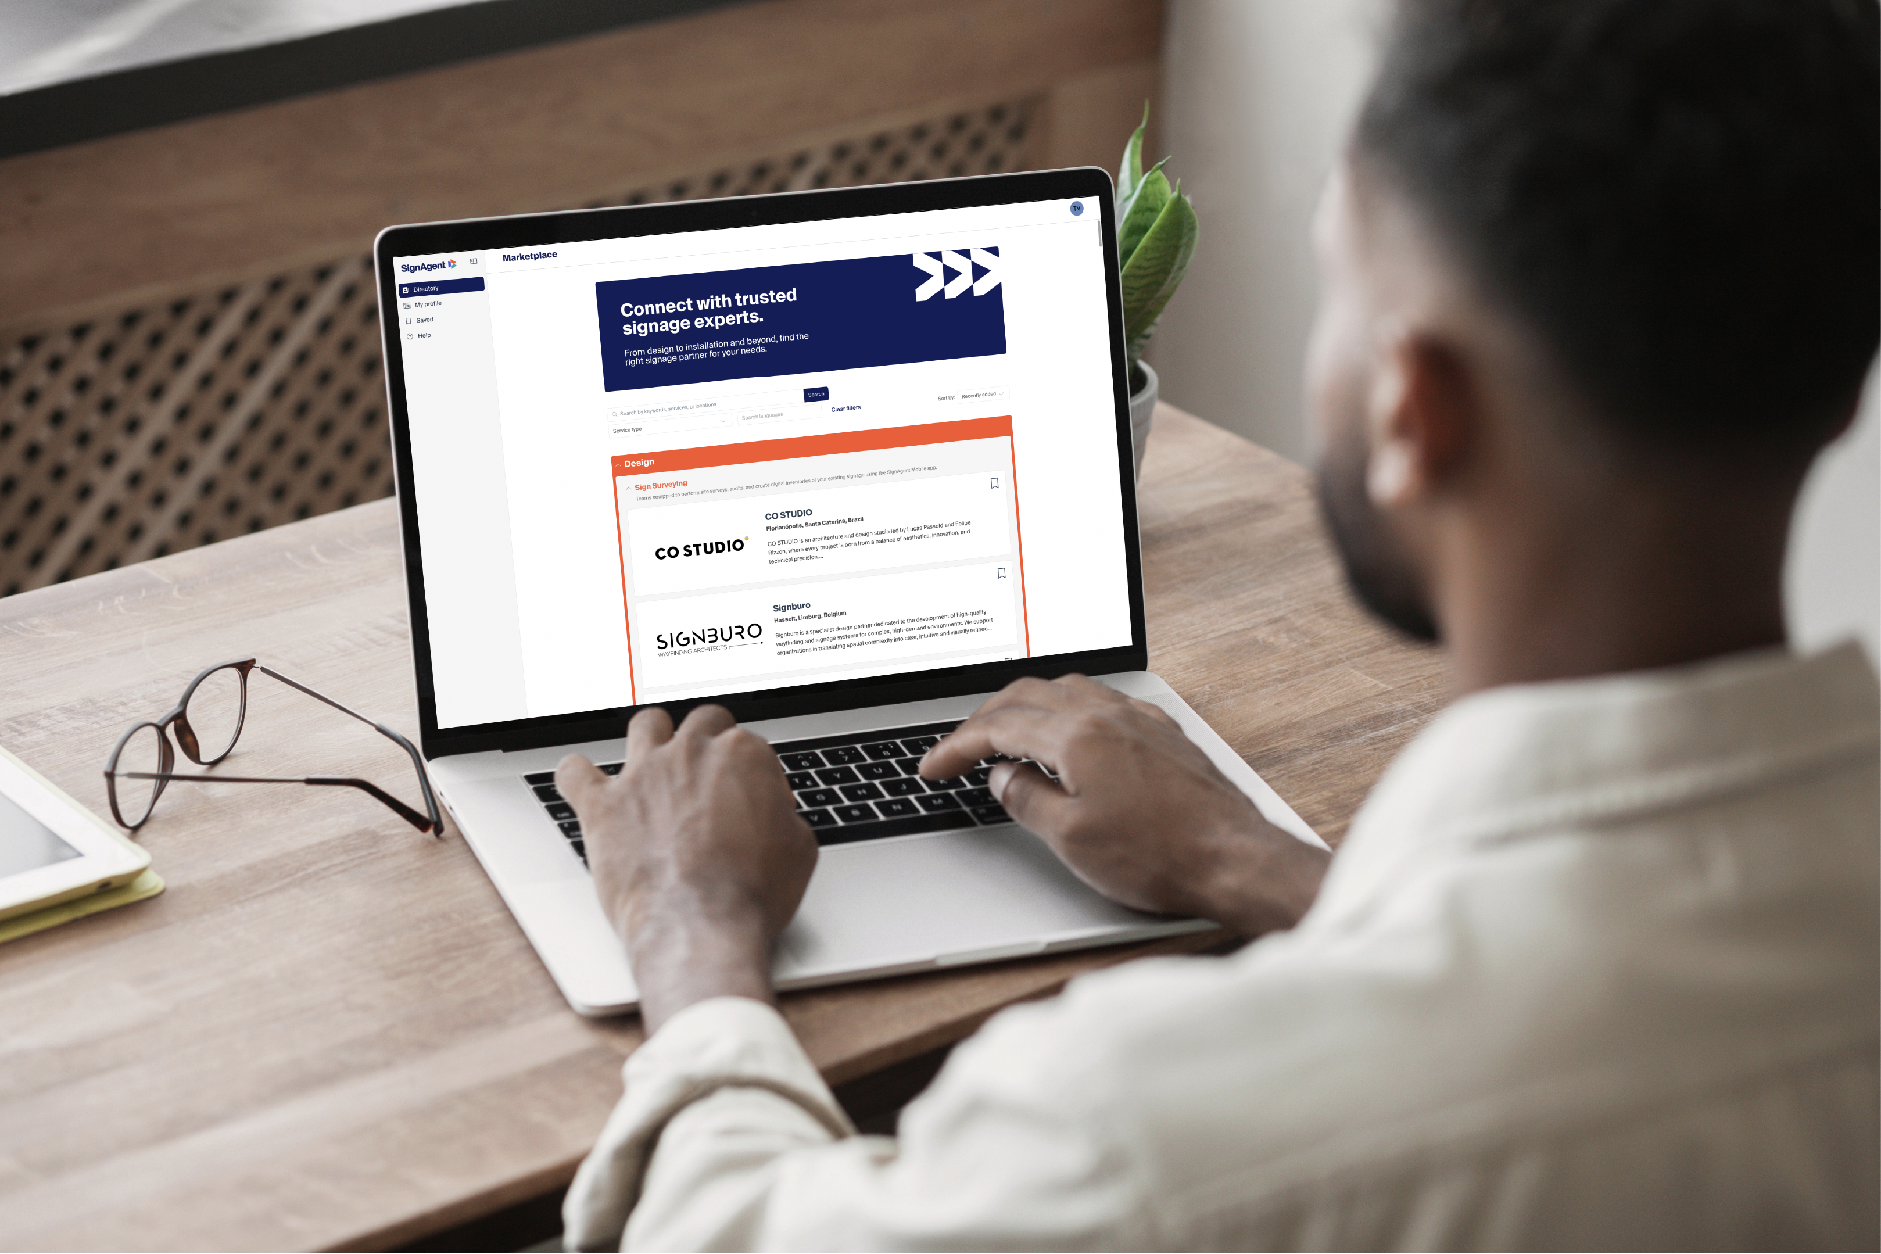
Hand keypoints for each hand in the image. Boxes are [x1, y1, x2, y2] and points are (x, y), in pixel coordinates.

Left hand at [556, 704, 816, 1032]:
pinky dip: (578, 774)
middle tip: (710, 777)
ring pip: (645, 725)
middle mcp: (690, 752)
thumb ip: (784, 816)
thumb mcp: (799, 849)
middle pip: (701, 722)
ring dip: (653, 738)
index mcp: (743, 754)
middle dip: (709, 743)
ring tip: (654, 762)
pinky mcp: (602, 805)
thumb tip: (775, 816)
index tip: (755, 807)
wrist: (700, 926)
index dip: (755, 779)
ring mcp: (642, 774)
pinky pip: (575, 771)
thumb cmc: (752, 893)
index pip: (750, 747)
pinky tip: (583, 782)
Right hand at [921, 675, 1327, 935]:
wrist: (1234, 860)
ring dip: (1027, 707)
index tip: (935, 766)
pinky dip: (1067, 712)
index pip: (999, 726)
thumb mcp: (1071, 839)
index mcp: (1078, 735)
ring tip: (1007, 736)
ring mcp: (1139, 720)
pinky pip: (1101, 703)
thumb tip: (1002, 777)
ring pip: (1067, 690)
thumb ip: (1026, 800)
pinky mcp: (1162, 734)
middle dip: (985, 717)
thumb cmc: (1160, 855)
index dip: (957, 745)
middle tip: (960, 747)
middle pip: (1028, 694)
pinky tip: (1068, 737)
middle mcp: (1108, 715)